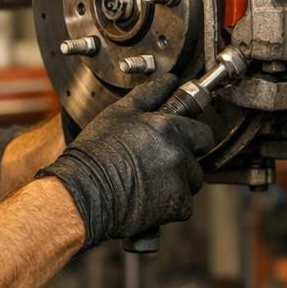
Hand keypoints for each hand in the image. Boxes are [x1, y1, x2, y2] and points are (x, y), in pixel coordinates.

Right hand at [36, 75, 213, 249]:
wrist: (84, 192)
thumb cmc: (95, 153)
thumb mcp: (118, 113)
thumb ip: (149, 94)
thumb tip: (169, 81)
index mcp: (168, 127)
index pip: (202, 133)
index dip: (191, 138)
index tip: (178, 143)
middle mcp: (178, 153)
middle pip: (197, 159)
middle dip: (183, 162)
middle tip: (156, 164)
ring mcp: (179, 181)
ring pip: (190, 182)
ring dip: (177, 184)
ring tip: (147, 183)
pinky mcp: (177, 207)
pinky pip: (183, 206)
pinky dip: (170, 205)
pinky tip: (147, 199)